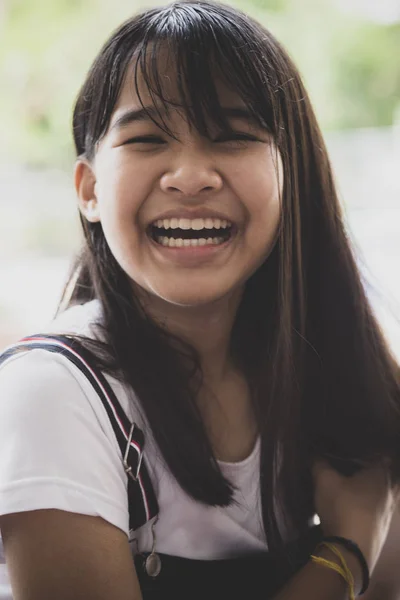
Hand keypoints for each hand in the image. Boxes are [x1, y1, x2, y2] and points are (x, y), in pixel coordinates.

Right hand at [313, 459, 398, 573]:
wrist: (351, 551)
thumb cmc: (342, 507)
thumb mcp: (324, 480)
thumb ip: (319, 463)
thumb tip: (315, 453)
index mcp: (381, 474)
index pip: (381, 454)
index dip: (367, 449)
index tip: (351, 448)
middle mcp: (390, 490)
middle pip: (384, 473)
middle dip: (369, 468)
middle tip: (350, 465)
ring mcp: (388, 511)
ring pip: (381, 491)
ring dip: (368, 487)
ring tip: (349, 484)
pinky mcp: (382, 528)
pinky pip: (377, 507)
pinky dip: (367, 503)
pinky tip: (352, 505)